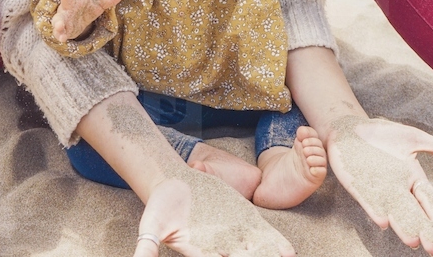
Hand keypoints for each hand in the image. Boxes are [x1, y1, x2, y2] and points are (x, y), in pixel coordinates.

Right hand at [51, 0, 124, 42]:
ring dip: (58, 21)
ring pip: (59, 18)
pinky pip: (58, 32)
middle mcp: (69, 5)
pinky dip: (60, 35)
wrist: (76, 23)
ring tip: (60, 25)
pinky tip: (62, 38)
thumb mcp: (99, 3)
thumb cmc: (87, 8)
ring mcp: (64, 17)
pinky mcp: (62, 29)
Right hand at [133, 168, 295, 256]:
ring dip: (267, 255)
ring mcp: (233, 234)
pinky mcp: (242, 219)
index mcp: (199, 252)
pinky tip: (286, 250)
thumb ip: (145, 248)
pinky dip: (273, 242)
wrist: (174, 183)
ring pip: (254, 250)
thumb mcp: (150, 226)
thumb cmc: (160, 207)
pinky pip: (261, 233)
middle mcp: (218, 248)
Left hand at [325, 116, 432, 255]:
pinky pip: (368, 200)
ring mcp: (378, 188)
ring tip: (413, 242)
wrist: (349, 128)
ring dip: (402, 227)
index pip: (429, 201)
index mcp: (413, 178)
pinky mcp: (358, 185)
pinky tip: (383, 222)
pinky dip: (375, 210)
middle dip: (424, 230)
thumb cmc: (382, 135)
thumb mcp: (414, 138)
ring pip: (393, 211)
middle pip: (414, 213)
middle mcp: (398, 188)